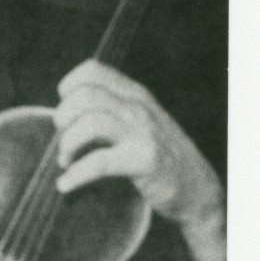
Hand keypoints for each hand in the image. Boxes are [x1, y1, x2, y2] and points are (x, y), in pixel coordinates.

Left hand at [54, 59, 225, 260]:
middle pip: (85, 95)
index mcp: (135, 94)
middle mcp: (140, 107)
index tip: (65, 113)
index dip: (68, 88)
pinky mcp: (145, 160)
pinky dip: (75, 175)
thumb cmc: (160, 155)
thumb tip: (63, 117)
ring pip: (90, 123)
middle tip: (63, 141)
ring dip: (68, 144)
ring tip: (65, 162)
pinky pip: (99, 162)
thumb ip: (112, 111)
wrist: (197, 189)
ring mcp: (144, 132)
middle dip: (63, 119)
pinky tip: (65, 184)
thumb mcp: (141, 122)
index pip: (93, 70)